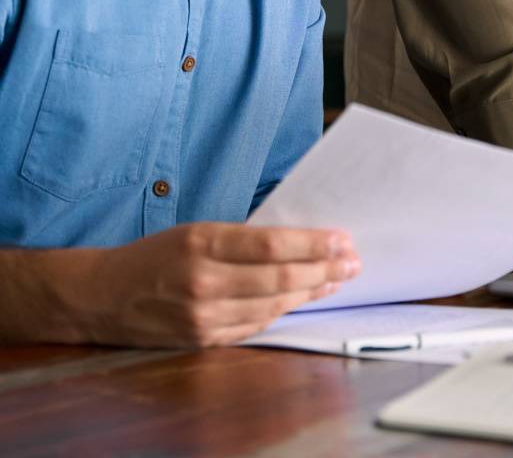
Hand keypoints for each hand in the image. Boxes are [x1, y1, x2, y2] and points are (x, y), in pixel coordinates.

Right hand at [77, 222, 359, 347]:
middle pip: (279, 278)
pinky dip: (284, 311)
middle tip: (353, 261)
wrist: (101, 296)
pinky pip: (255, 325)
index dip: (313, 243)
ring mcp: (202, 316)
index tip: (342, 239)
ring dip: (311, 292)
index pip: (271, 245)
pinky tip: (304, 299)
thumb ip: (244, 238)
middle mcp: (203, 282)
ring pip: (272, 305)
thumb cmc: (156, 255)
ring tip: (337, 279)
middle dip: (324, 269)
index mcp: (202, 244)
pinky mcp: (202, 340)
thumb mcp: (197, 230)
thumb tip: (300, 240)